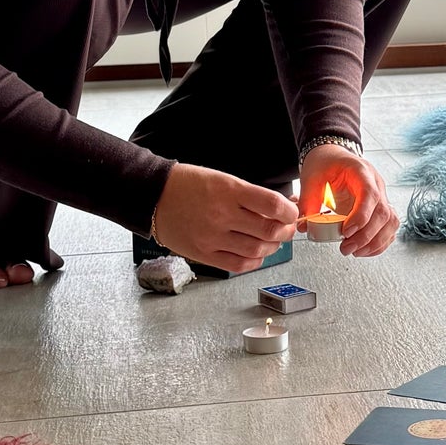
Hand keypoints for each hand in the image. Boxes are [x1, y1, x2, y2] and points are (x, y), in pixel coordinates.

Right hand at [151, 163, 298, 272]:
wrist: (154, 195)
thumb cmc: (189, 184)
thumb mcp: (223, 179)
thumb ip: (252, 196)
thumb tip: (285, 205)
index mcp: (229, 191)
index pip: (272, 205)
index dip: (289, 211)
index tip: (291, 211)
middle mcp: (222, 215)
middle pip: (269, 231)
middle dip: (285, 230)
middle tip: (285, 227)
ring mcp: (212, 238)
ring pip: (257, 250)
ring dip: (272, 247)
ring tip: (270, 240)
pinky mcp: (203, 255)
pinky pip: (239, 265)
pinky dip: (254, 261)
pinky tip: (255, 252)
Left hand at [298, 142, 398, 257]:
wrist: (333, 156)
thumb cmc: (325, 164)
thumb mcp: (311, 178)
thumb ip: (308, 202)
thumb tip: (305, 227)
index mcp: (360, 171)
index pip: (370, 194)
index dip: (361, 215)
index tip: (347, 231)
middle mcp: (376, 183)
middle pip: (383, 213)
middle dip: (366, 236)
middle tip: (346, 247)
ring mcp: (381, 196)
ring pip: (391, 222)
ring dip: (376, 241)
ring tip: (355, 252)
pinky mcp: (381, 208)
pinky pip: (390, 227)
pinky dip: (380, 242)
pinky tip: (365, 250)